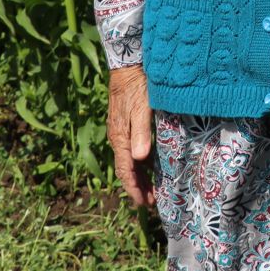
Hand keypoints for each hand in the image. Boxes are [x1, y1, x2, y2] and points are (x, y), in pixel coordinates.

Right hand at [107, 65, 154, 208]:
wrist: (127, 67)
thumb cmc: (137, 87)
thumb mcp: (142, 109)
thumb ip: (141, 133)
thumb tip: (140, 159)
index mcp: (120, 137)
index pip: (125, 170)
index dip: (134, 188)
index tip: (144, 203)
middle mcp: (118, 138)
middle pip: (126, 169)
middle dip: (137, 187)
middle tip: (151, 203)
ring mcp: (120, 132)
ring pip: (128, 161)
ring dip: (139, 177)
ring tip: (152, 190)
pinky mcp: (125, 125)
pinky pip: (131, 151)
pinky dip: (140, 163)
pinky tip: (150, 166)